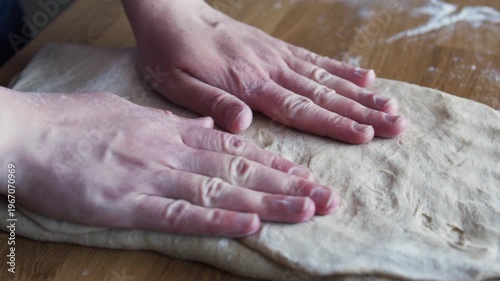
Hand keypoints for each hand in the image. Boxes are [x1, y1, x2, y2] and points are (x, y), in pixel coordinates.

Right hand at [0, 89, 337, 236]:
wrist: (25, 134)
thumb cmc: (71, 124)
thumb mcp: (128, 112)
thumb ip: (170, 123)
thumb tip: (202, 127)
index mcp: (169, 131)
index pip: (232, 148)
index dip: (271, 162)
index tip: (302, 172)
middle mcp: (171, 152)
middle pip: (239, 169)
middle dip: (286, 184)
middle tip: (325, 195)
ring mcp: (153, 177)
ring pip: (222, 189)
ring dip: (268, 201)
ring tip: (307, 208)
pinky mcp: (129, 205)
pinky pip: (182, 214)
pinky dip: (218, 219)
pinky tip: (250, 224)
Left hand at [123, 0, 407, 143]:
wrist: (171, 13)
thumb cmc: (171, 54)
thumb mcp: (177, 85)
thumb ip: (212, 104)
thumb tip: (245, 125)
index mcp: (248, 84)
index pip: (300, 109)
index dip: (334, 124)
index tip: (366, 135)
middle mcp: (271, 69)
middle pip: (324, 95)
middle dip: (362, 112)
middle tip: (397, 125)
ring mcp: (277, 56)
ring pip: (326, 77)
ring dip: (361, 94)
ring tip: (392, 107)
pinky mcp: (276, 48)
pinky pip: (314, 59)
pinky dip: (341, 68)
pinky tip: (364, 76)